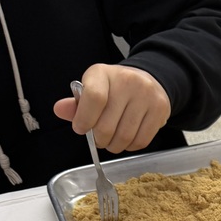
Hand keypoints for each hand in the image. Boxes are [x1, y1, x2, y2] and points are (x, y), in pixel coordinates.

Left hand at [53, 64, 171, 151]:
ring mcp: (146, 95)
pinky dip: (130, 146)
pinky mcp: (160, 109)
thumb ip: (77, 103)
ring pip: (124, 137)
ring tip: (111, 141)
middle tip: (99, 139)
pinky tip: (126, 140)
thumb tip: (59, 110)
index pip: (94, 98)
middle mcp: (127, 81)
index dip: (85, 119)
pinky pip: (141, 140)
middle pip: (107, 125)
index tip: (81, 128)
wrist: (148, 80)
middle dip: (99, 140)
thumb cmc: (115, 88)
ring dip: (114, 146)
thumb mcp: (93, 89)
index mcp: (103, 73)